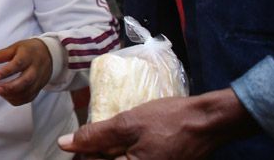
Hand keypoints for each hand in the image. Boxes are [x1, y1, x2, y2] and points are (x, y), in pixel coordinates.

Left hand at [0, 38, 51, 105]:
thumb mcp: (15, 48)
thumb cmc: (28, 50)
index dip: (6, 71)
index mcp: (28, 56)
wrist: (50, 55)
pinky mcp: (39, 88)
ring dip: (11, 95)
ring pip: (27, 92)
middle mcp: (35, 69)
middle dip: (10, 87)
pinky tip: (6, 95)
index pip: (18, 64)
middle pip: (25, 81)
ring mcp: (39, 80)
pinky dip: (16, 99)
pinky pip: (28, 98)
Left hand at [61, 90, 256, 158]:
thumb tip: (65, 144)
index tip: (75, 142)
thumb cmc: (170, 121)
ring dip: (112, 153)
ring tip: (113, 136)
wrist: (208, 122)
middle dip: (97, 154)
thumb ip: (95, 136)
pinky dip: (126, 153)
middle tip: (92, 138)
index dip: (83, 153)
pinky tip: (128, 140)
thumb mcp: (128, 124)